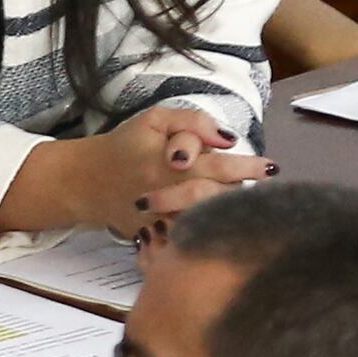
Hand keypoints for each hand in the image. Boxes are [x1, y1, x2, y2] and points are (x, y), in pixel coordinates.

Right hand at [1, 110, 270, 242]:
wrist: (86, 181)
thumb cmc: (126, 145)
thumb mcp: (154, 120)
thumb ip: (193, 122)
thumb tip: (228, 138)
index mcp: (169, 163)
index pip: (218, 165)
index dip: (247, 167)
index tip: (271, 168)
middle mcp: (168, 192)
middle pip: (218, 195)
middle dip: (246, 191)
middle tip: (268, 187)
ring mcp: (162, 218)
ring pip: (205, 218)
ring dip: (229, 211)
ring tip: (249, 204)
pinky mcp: (154, 236)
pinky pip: (187, 237)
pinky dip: (206, 231)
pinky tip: (224, 226)